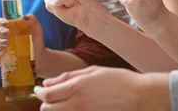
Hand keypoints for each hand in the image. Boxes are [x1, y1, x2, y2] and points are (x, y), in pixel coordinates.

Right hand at [0, 14, 48, 71]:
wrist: (39, 58)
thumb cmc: (35, 42)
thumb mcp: (36, 29)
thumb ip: (32, 20)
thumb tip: (22, 18)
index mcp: (7, 28)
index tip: (5, 23)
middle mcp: (1, 37)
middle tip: (7, 32)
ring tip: (6, 42)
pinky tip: (3, 50)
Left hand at [34, 66, 169, 110]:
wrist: (139, 96)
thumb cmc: (118, 80)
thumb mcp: (92, 71)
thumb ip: (68, 76)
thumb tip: (47, 82)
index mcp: (76, 88)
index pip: (46, 95)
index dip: (38, 92)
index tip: (38, 89)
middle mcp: (77, 105)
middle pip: (47, 110)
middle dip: (45, 103)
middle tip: (50, 96)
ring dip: (55, 110)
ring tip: (61, 103)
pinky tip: (73, 108)